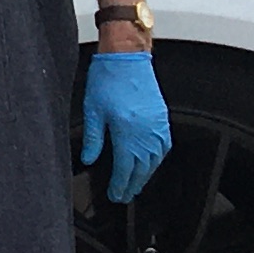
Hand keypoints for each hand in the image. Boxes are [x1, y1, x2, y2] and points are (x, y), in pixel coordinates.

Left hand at [75, 50, 168, 202]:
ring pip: (154, 160)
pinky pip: (163, 147)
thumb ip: (93, 138)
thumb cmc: (108, 79)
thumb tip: (89, 159)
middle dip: (132, 184)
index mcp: (126, 133)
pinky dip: (156, 159)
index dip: (120, 185)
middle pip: (141, 169)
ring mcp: (157, 126)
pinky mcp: (162, 118)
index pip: (124, 169)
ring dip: (145, 175)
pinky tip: (150, 162)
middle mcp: (145, 133)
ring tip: (136, 183)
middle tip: (125, 195)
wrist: (127, 57)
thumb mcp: (93, 110)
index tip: (115, 195)